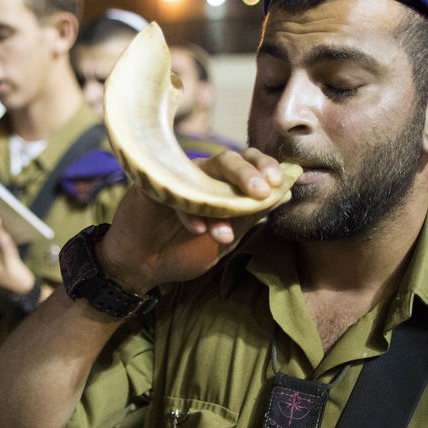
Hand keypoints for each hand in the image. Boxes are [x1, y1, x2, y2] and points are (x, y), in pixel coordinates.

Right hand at [100, 148, 283, 294]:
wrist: (142, 268)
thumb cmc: (183, 252)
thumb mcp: (225, 238)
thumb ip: (250, 216)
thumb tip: (285, 194)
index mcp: (220, 185)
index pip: (247, 162)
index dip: (264, 166)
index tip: (279, 182)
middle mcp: (200, 176)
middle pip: (227, 160)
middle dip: (248, 174)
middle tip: (262, 191)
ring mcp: (176, 178)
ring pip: (202, 171)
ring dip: (219, 200)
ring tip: (223, 234)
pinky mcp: (152, 185)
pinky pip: (176, 190)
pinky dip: (190, 211)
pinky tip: (198, 229)